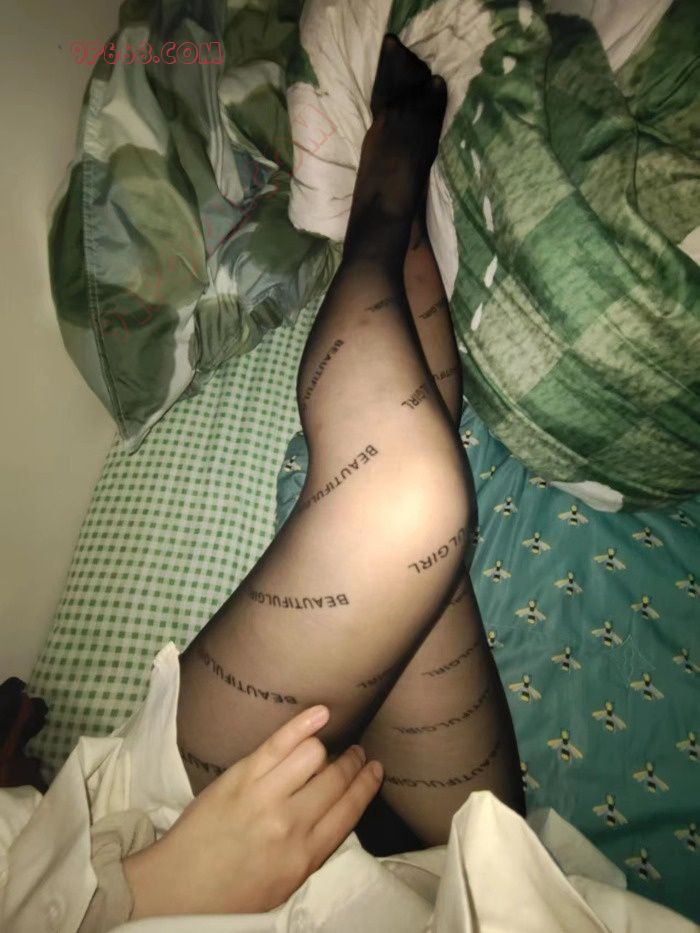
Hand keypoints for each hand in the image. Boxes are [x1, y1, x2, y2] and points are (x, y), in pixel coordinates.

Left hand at [123, 706, 382, 916]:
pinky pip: (279, 742)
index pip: (349, 810)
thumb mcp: (284, 885)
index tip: (375, 769)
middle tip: (355, 754)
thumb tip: (334, 812)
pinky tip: (320, 713)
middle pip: (335, 778)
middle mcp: (290, 824)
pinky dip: (303, 723)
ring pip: (313, 754)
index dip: (366, 784)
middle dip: (351, 763)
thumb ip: (312, 850)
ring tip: (326, 745)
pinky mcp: (240, 777)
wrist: (176, 888)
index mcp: (304, 857)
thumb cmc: (230, 893)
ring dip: (324, 748)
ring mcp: (264, 796)